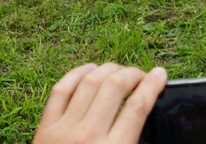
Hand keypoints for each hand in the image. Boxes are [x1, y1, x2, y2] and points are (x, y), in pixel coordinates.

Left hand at [33, 62, 166, 143]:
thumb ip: (132, 143)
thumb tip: (143, 119)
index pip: (138, 106)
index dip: (153, 85)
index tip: (161, 74)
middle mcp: (88, 136)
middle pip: (115, 87)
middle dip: (133, 74)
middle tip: (141, 74)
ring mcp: (64, 129)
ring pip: (90, 82)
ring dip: (108, 70)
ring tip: (119, 70)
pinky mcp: (45, 128)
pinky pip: (61, 90)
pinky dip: (76, 74)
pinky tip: (88, 69)